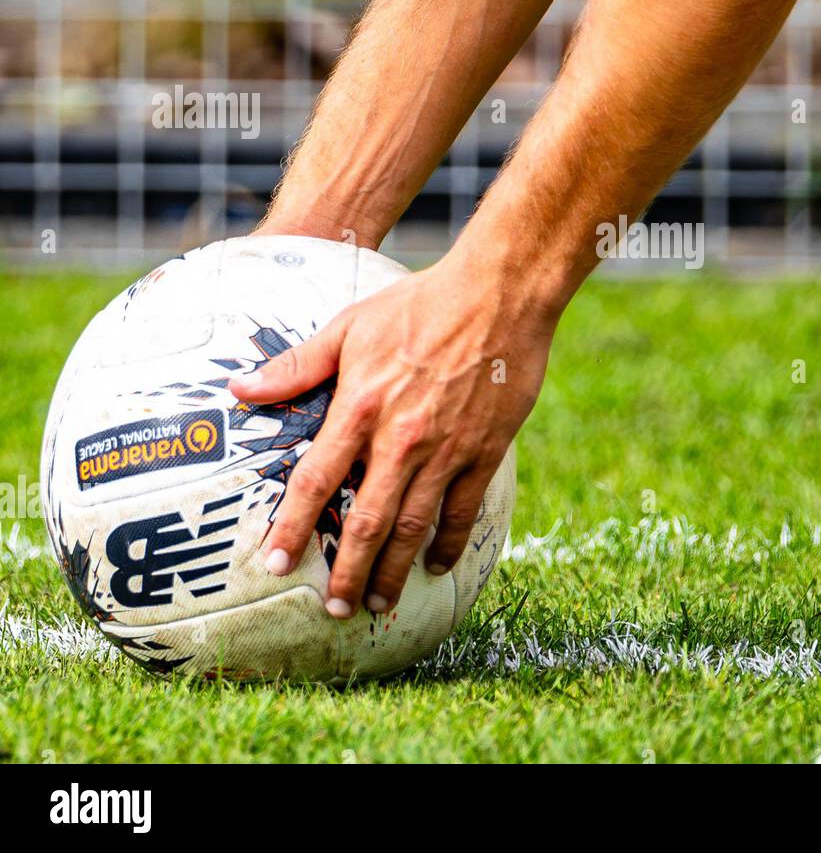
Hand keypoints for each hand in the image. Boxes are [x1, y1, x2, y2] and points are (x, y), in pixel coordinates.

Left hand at [228, 247, 554, 617]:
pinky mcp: (484, 450)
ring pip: (413, 526)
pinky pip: (462, 510)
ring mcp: (445, 449)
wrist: (498, 293)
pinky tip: (435, 564)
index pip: (316, 481)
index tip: (275, 563)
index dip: (293, 527)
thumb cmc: (420, 302)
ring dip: (392, 570)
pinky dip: (448, 542)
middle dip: (346, 571)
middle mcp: (400, 438)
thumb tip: (240, 388)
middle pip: (366, 521)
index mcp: (360, 407)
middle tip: (333, 608)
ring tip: (378, 602)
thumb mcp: (350, 325)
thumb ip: (298, 366)